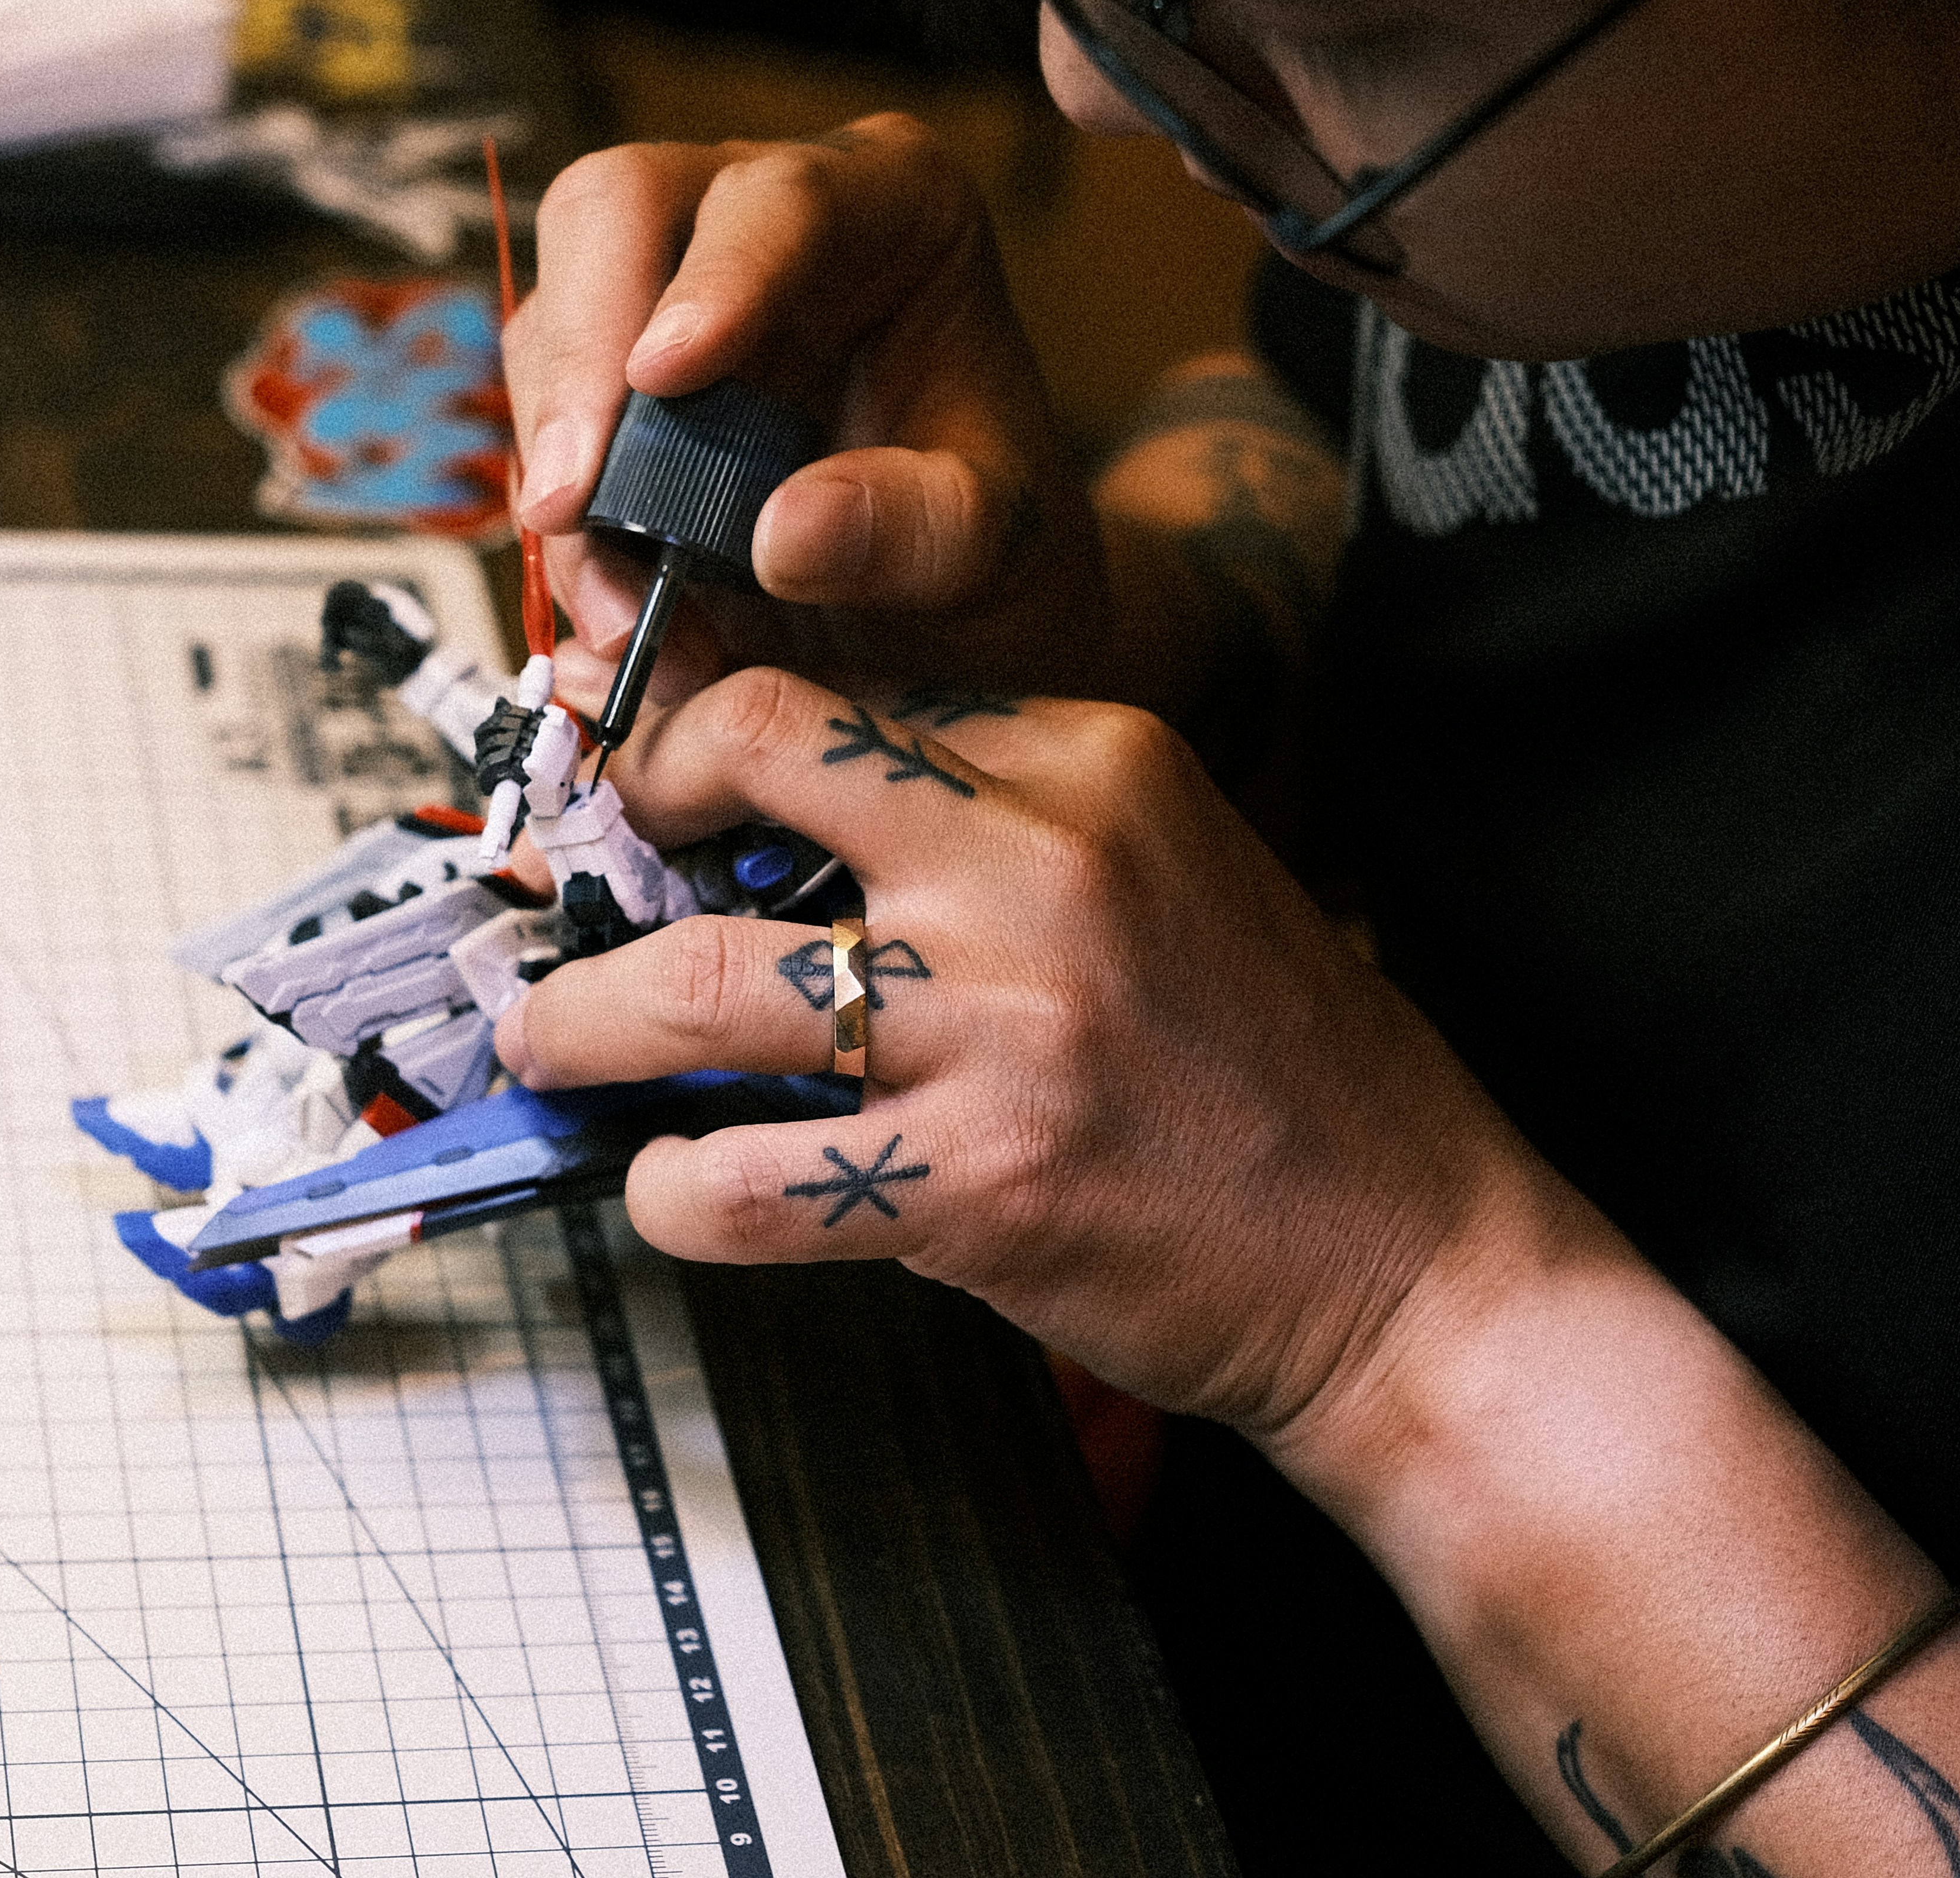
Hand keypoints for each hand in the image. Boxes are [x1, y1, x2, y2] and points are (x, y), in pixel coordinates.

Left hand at [490, 666, 1561, 1432]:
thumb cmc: (1281, 1077)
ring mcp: (1002, 1025)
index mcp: (1094, 759)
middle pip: (749, 760)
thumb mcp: (1165, 874)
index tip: (648, 790)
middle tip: (578, 884)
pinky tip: (670, 1193)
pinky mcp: (979, 1185)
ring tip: (546, 1043)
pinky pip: (744, 1180)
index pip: (838, 698)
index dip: (705, 740)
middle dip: (622, 814)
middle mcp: (1039, 864)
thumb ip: (996, 833)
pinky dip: (671, 1194)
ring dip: (582, 1021)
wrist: (1413, 1260)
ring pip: (695, 983)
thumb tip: (785, 837)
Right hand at [505, 116, 1114, 717]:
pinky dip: (565, 526)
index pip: (781, 197)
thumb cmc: (992, 538)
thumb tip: (783, 535)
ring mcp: (667, 285)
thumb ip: (917, 532)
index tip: (664, 375)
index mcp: (893, 204)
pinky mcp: (608, 372)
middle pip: (613, 214)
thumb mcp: (998, 546)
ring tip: (628, 618)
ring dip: (565, 474)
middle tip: (572, 506)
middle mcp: (759, 215)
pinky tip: (614, 612)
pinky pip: (543, 420)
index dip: (714, 277)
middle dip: (582, 362)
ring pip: (553, 323)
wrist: (953, 605)